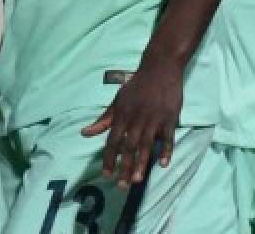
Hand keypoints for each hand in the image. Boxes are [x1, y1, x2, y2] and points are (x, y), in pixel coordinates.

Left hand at [81, 59, 182, 186]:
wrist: (160, 68)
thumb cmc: (137, 86)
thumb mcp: (117, 100)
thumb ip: (103, 120)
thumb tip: (84, 133)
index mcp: (123, 115)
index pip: (113, 141)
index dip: (110, 159)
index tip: (106, 175)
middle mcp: (137, 119)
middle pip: (129, 147)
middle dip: (124, 167)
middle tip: (121, 186)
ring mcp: (154, 119)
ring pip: (147, 145)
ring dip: (142, 163)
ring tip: (136, 180)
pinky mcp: (170, 118)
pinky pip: (168, 137)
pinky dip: (166, 150)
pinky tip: (163, 164)